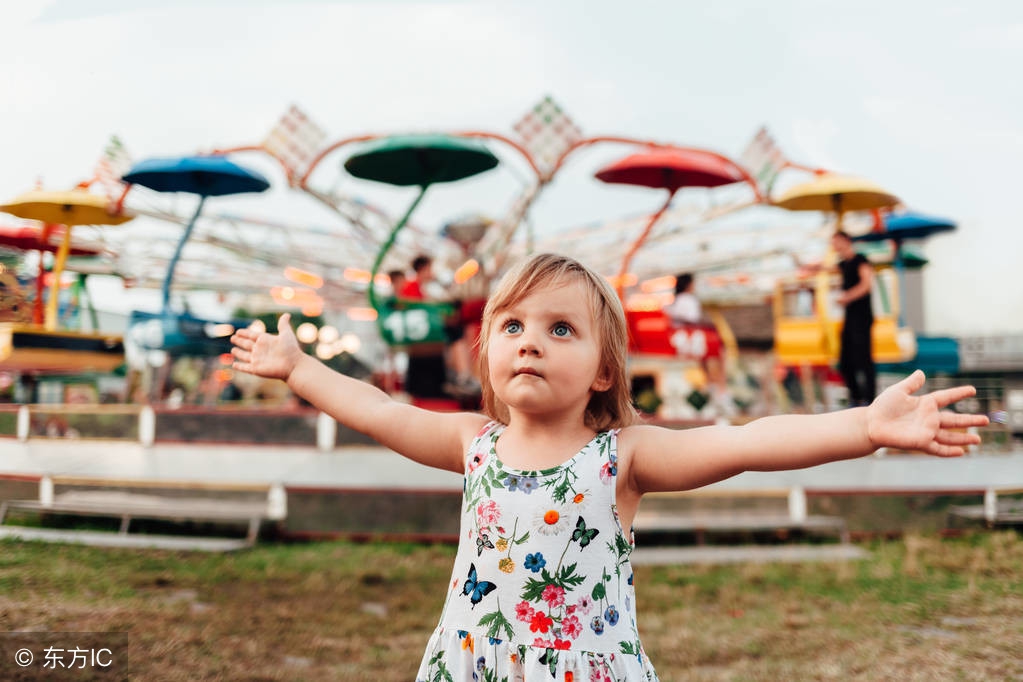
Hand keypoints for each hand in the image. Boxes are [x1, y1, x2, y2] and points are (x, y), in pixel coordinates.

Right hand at [230, 313, 304, 380]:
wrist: (293, 365)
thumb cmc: (291, 349)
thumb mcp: (286, 334)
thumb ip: (283, 324)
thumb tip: (287, 314)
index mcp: (265, 340)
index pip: (252, 335)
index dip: (245, 333)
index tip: (238, 331)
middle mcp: (260, 350)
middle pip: (247, 345)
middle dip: (239, 341)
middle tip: (233, 338)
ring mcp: (257, 360)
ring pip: (245, 356)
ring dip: (238, 353)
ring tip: (233, 350)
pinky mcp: (256, 369)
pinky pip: (245, 367)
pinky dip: (239, 366)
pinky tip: (234, 365)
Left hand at [865, 370, 988, 456]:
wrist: (870, 424)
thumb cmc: (882, 407)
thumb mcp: (898, 391)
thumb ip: (911, 383)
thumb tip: (921, 372)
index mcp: (924, 404)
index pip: (946, 397)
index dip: (959, 393)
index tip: (972, 390)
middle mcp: (928, 419)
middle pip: (954, 419)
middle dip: (970, 420)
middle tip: (986, 420)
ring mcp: (926, 431)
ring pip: (949, 436)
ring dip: (964, 438)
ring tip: (978, 439)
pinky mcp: (920, 443)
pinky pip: (938, 448)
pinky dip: (949, 451)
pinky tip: (962, 452)